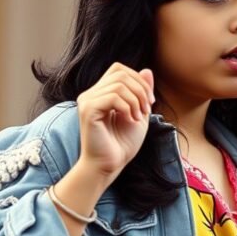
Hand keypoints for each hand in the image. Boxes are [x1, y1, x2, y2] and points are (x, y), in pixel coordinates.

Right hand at [76, 62, 154, 184]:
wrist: (110, 165)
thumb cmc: (122, 144)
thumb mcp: (139, 112)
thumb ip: (142, 92)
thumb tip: (147, 70)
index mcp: (100, 93)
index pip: (119, 70)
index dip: (138, 80)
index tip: (149, 102)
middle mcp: (90, 94)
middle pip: (121, 74)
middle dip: (140, 90)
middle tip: (146, 110)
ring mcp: (87, 101)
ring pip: (119, 84)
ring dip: (136, 100)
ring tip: (138, 117)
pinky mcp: (88, 111)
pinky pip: (113, 97)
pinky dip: (127, 107)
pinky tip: (129, 120)